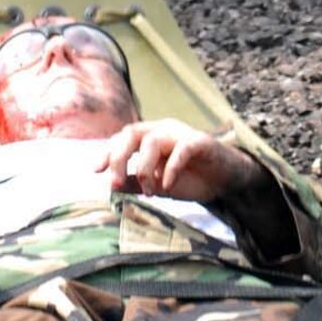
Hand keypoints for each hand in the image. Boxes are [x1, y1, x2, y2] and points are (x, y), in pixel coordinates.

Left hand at [98, 119, 263, 204]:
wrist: (225, 180)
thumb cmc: (189, 178)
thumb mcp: (157, 184)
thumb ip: (135, 183)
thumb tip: (111, 188)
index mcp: (150, 136)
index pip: (123, 138)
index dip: (108, 152)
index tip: (95, 171)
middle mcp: (162, 129)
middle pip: (132, 133)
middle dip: (118, 157)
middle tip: (115, 182)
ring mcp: (181, 133)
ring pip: (152, 140)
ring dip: (144, 168)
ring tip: (149, 191)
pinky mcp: (200, 142)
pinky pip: (181, 149)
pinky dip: (170, 168)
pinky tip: (167, 186)